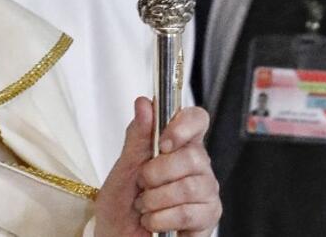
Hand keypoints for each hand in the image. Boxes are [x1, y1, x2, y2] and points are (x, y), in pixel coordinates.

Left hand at [95, 97, 220, 236]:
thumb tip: (144, 102)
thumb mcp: (123, 167)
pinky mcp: (208, 218)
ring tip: (144, 206)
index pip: (197, 119)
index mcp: (178, 145)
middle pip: (194, 156)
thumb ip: (137, 136)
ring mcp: (206, 192)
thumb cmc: (121, 203)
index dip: (184, 126)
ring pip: (190, 187)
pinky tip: (153, 222)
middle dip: (157, 172)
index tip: (164, 142)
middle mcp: (198, 166)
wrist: (117, 235)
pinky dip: (161, 218)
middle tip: (142, 184)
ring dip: (156, 199)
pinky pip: (188, 213)